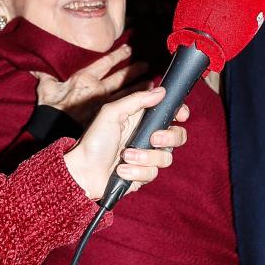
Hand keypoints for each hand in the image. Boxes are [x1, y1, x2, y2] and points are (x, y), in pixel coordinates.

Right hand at [31, 45, 147, 126]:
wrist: (56, 134)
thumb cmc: (50, 114)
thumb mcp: (45, 91)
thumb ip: (44, 77)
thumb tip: (34, 66)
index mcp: (83, 79)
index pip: (104, 62)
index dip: (117, 55)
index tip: (128, 48)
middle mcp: (97, 89)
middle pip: (119, 76)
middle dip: (133, 69)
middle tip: (145, 63)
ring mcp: (106, 103)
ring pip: (127, 90)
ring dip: (140, 84)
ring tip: (151, 79)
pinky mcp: (111, 118)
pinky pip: (129, 106)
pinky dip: (141, 100)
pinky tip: (150, 97)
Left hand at [62, 86, 188, 198]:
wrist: (84, 171)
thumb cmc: (94, 140)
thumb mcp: (111, 113)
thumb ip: (136, 100)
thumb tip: (160, 90)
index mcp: (142, 119)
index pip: (170, 113)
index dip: (180, 112)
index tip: (180, 115)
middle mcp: (148, 137)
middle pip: (178, 136)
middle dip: (169, 138)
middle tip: (153, 139)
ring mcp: (148, 157)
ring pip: (166, 157)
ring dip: (145, 158)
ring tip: (125, 157)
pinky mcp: (144, 174)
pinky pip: (153, 174)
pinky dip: (136, 172)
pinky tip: (122, 170)